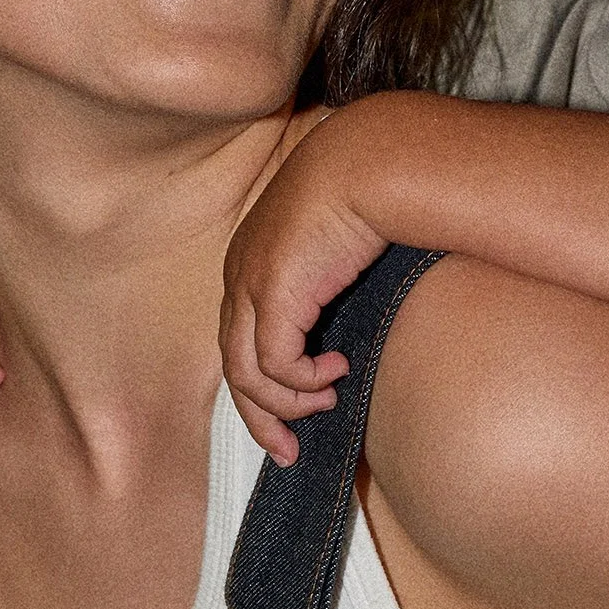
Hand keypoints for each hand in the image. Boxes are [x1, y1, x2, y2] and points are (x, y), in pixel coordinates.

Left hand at [221, 113, 383, 463]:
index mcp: (251, 260)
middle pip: (233, 366)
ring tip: (326, 399)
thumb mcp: (342, 247)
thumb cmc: (372, 192)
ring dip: (287, 401)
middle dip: (262, 415)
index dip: (264, 383)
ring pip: (246, 374)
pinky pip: (274, 363)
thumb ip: (333, 286)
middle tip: (289, 449)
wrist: (375, 160)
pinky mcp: (273, 294)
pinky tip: (335, 372)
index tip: (295, 411)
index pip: (241, 338)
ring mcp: (250, 284)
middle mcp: (240, 274)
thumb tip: (350, 326)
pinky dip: (302, 380)